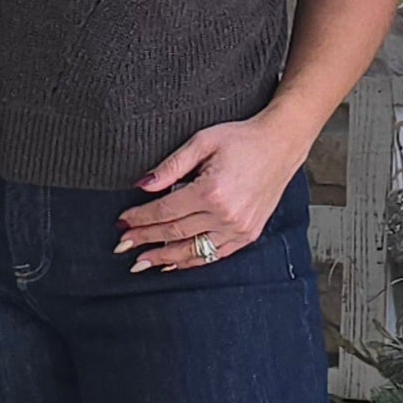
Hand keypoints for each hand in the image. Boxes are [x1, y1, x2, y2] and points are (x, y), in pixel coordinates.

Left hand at [113, 115, 308, 271]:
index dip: (140, 218)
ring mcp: (238, 228)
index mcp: (212, 190)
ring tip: (140, 263)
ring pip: (193, 249)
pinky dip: (192, 261)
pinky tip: (173, 263)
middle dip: (145, 239)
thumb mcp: (202, 141)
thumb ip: (171, 166)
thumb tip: (142, 185)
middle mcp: (225, 214)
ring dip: (163, 257)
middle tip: (122, 246)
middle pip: (174, 232)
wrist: (280, 145)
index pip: (165, 211)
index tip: (122, 222)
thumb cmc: (242, 139)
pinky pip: (214, 254)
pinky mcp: (247, 234)